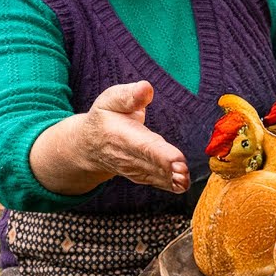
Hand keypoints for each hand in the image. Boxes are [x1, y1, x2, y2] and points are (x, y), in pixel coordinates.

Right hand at [32, 81, 189, 194]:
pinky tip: (182, 188)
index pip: (144, 146)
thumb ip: (129, 95)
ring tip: (185, 183)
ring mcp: (134, 168)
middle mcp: (128, 155)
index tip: (178, 160)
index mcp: (122, 135)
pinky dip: (168, 185)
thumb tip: (146, 88)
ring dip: (170, 180)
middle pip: (152, 163)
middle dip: (168, 169)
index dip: (161, 154)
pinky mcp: (141, 175)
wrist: (90, 145)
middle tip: (184, 174)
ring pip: (154, 175)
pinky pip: (155, 181)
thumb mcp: (110, 100)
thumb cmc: (105, 117)